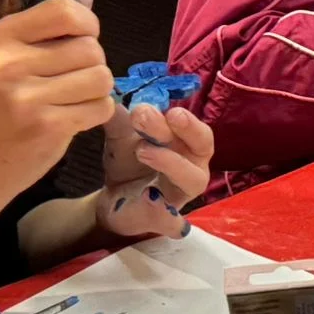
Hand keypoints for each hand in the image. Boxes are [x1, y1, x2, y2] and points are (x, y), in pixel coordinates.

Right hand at [0, 0, 115, 203]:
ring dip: (96, 91)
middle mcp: (10, 62)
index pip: (65, 11)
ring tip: (71, 100)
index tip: (80, 40)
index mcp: (0, 37)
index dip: (87, 24)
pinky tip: (72, 118)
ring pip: (101, 77)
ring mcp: (26, 96)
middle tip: (71, 81)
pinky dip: (95, 113)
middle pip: (91, 47)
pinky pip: (101, 107)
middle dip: (93, 64)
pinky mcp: (46, 125)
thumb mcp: (12, 58)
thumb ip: (49, 26)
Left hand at [96, 101, 214, 239]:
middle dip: (186, 130)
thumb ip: (120, 117)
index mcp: (187, 145)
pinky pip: (172, 220)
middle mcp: (193, 168)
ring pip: (193, 178)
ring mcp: (182, 195)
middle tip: (163, 116)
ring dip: (170, 161)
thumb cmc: (128, 162)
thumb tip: (110, 92)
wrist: (110, 199)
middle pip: (203, 147)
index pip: (197, 130)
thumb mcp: (123, 136)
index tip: (150, 106)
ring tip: (142, 150)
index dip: (183, 118)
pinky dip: (165, 213)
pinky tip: (149, 198)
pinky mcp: (165, 221)